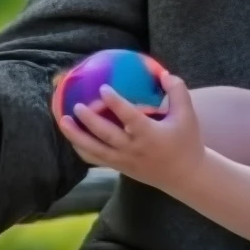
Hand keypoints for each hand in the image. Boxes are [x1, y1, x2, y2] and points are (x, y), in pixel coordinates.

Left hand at [57, 74, 203, 192]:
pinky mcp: (119, 167)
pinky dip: (81, 149)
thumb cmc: (187, 142)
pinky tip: (72, 137)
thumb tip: (163, 73)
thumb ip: (177, 91)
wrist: (185, 176)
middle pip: (105, 135)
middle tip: (76, 105)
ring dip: (76, 136)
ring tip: (62, 120)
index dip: (115, 103)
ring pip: (94, 150)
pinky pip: (95, 159)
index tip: (103, 88)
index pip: (128, 117)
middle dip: (88, 120)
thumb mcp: (187, 115)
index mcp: (149, 135)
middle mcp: (133, 149)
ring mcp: (124, 161)